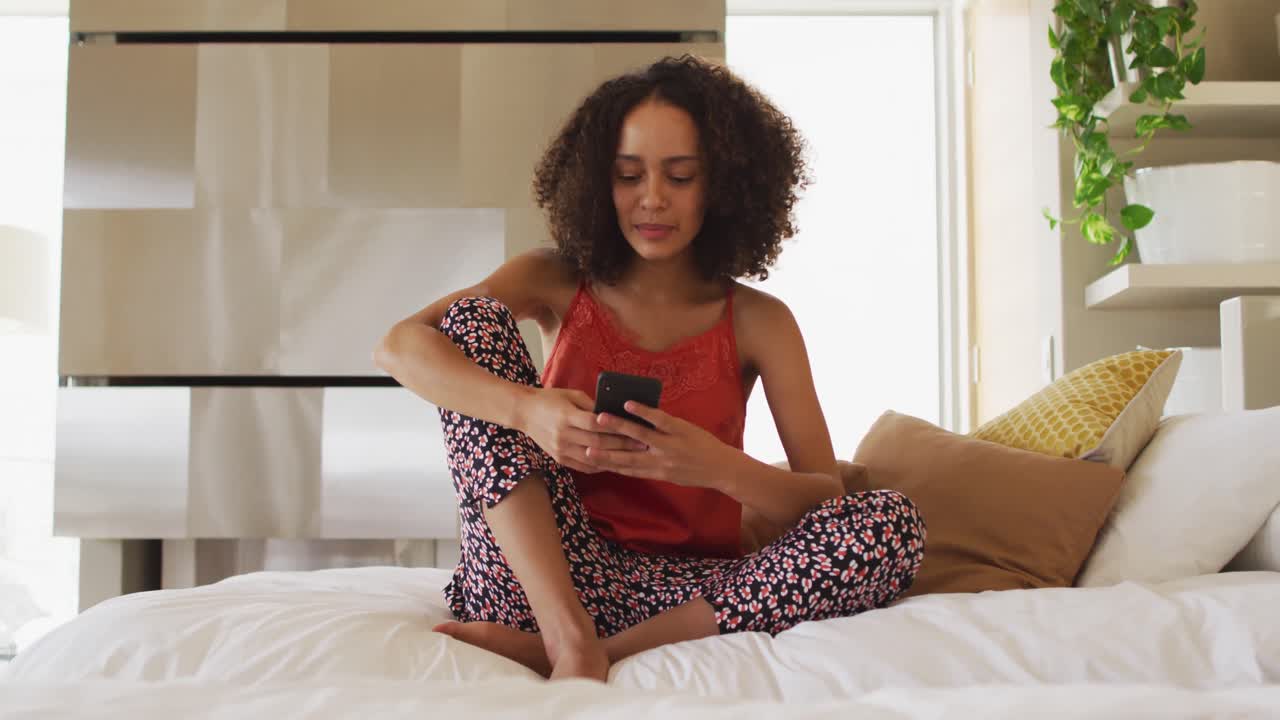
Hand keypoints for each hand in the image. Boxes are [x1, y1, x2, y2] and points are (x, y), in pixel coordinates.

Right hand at [516, 388, 645, 474]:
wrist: (524, 413)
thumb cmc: (551, 399)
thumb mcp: (571, 395)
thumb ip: (592, 405)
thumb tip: (614, 414)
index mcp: (566, 416)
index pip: (596, 424)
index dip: (616, 427)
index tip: (635, 428)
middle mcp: (563, 435)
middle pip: (597, 442)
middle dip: (622, 444)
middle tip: (642, 444)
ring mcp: (561, 449)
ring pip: (592, 458)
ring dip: (614, 458)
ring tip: (633, 456)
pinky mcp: (559, 458)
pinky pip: (583, 466)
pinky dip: (600, 465)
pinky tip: (614, 463)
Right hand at [586, 401, 739, 488]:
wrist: (723, 469)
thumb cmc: (696, 473)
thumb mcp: (671, 476)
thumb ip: (651, 468)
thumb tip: (631, 458)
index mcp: (655, 472)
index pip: (626, 468)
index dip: (606, 463)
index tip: (588, 458)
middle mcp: (659, 461)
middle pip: (626, 455)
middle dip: (604, 450)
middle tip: (584, 444)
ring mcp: (669, 444)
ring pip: (638, 435)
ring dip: (618, 426)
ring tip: (600, 418)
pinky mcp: (680, 430)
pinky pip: (658, 420)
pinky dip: (643, 411)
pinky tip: (629, 404)